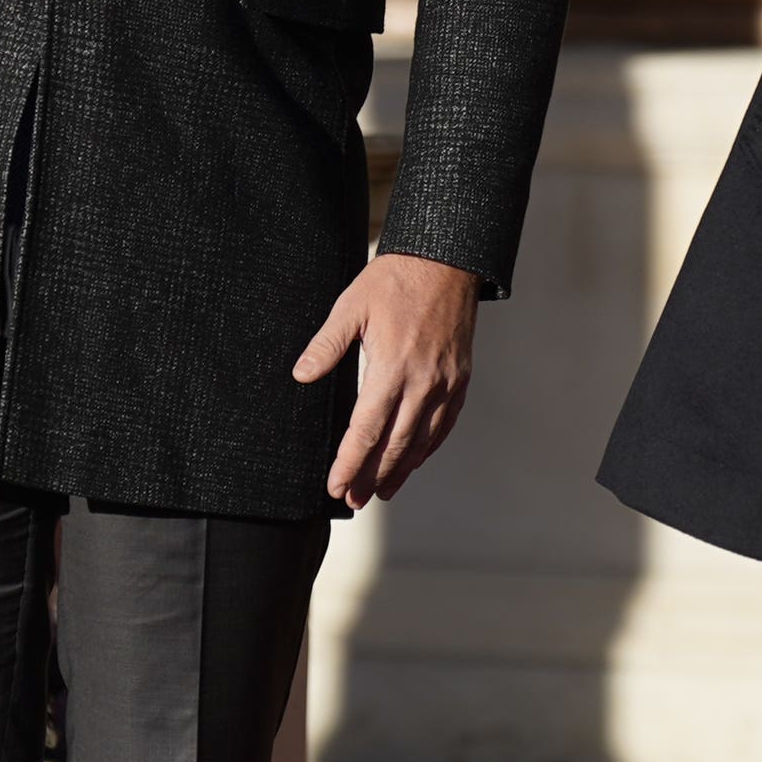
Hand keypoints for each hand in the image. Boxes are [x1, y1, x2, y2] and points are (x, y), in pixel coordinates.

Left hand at [293, 251, 480, 507]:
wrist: (446, 262)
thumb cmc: (395, 280)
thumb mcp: (351, 306)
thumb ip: (327, 345)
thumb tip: (301, 375)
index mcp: (392, 366)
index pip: (366, 429)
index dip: (349, 462)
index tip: (335, 486)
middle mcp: (423, 382)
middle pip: (394, 444)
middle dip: (371, 476)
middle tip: (353, 500)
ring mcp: (445, 383)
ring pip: (421, 441)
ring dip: (399, 470)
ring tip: (380, 491)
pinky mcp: (460, 379)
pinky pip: (444, 425)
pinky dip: (427, 448)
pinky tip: (413, 460)